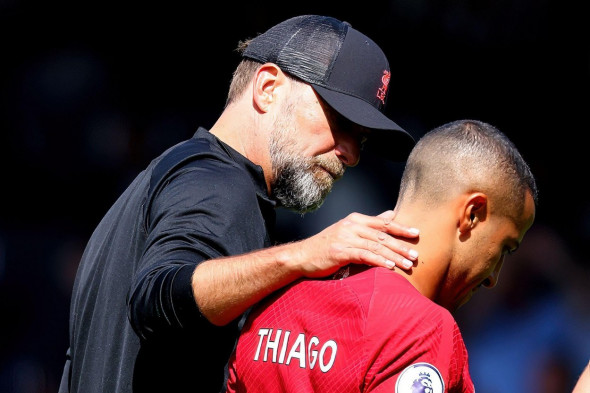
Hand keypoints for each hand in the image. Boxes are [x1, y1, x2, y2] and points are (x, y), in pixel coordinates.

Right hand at [293, 210, 418, 277]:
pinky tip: (390, 267)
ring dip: (394, 256)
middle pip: (382, 235)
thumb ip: (370, 223)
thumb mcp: (348, 231)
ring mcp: (345, 238)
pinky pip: (364, 255)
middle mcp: (351, 226)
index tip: (416, 233)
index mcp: (355, 220)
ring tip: (407, 265)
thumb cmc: (327, 245)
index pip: (383, 222)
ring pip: (375, 246)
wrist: (302, 256)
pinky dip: (379, 261)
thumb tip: (390, 214)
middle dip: (401, 245)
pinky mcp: (340, 251)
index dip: (401, 228)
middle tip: (416, 255)